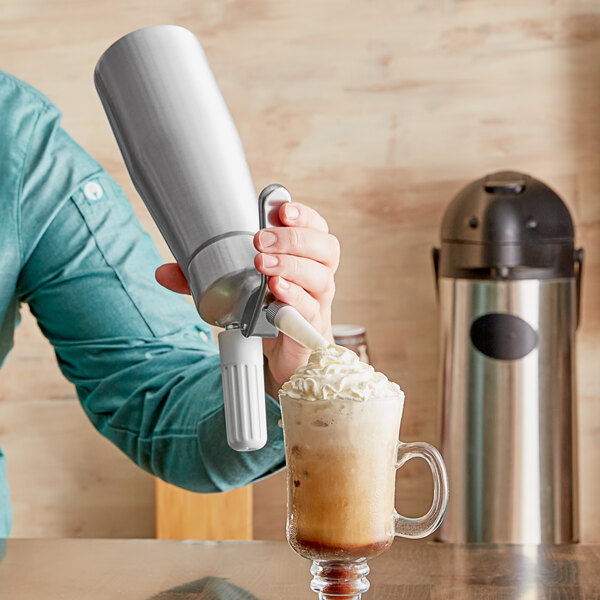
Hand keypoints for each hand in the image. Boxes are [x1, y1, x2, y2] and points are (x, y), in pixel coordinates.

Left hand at [155, 202, 338, 394]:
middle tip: (260, 240)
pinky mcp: (310, 328)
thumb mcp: (237, 288)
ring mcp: (317, 302)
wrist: (285, 355)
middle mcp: (317, 276)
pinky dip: (294, 299)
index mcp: (305, 258)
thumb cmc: (266, 311)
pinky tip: (276, 292)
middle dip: (293, 239)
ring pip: (319, 277)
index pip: (316, 228)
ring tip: (262, 264)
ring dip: (291, 266)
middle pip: (324, 249)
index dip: (304, 216)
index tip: (281, 210)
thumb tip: (163, 272)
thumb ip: (202, 278)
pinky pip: (310, 310)